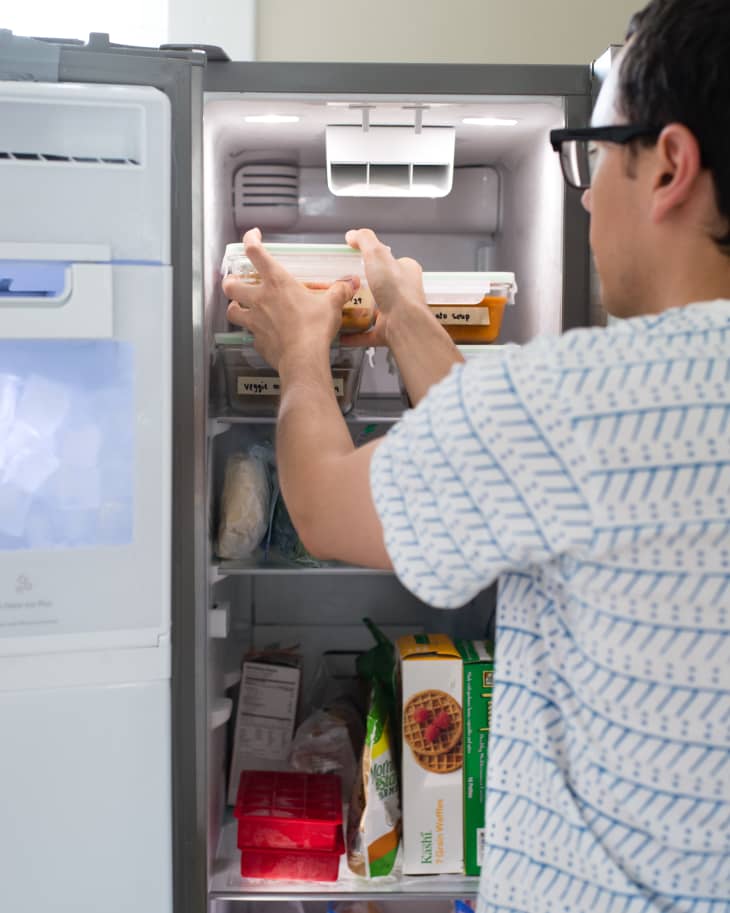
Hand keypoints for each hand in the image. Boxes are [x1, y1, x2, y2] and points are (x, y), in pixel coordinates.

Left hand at [222, 228, 358, 369]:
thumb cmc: (314, 328)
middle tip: (235, 281)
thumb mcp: (331, 305)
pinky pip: (250, 335)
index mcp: (277, 283)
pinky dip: (254, 334)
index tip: (253, 236)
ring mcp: (255, 322)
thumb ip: (339, 291)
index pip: (255, 253)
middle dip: (230, 281)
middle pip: (231, 285)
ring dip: (233, 308)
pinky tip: (263, 335)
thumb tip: (350, 284)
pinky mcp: (257, 341)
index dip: (250, 239)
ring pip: (231, 311)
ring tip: (239, 308)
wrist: (303, 358)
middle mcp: (260, 299)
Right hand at [343, 228, 428, 347]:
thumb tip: (352, 234)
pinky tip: (341, 334)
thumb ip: (365, 240)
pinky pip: (368, 334)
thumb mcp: (377, 254)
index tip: (357, 260)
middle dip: (366, 286)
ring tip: (341, 306)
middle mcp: (404, 293)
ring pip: (376, 311)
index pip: (391, 261)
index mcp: (407, 272)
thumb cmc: (395, 288)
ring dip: (360, 310)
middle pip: (382, 286)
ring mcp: (396, 314)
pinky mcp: (388, 331)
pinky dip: (355, 335)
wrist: (403, 323)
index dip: (376, 259)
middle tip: (345, 284)